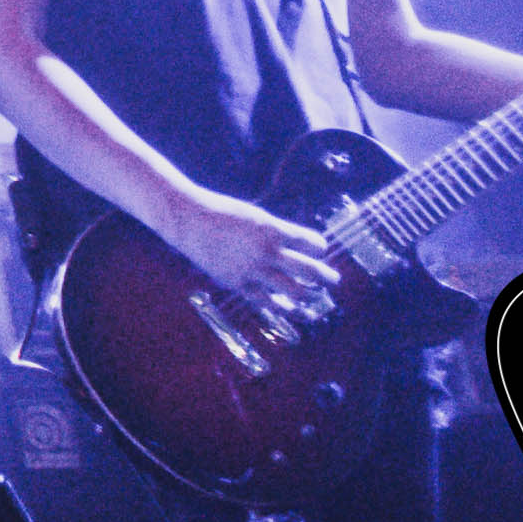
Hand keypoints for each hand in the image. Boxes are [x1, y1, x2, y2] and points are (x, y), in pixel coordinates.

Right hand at [168, 193, 348, 319]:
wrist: (188, 219)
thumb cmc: (222, 213)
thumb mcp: (255, 215)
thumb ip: (276, 232)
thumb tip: (299, 247)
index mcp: (273, 229)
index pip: (312, 243)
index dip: (320, 247)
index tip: (320, 250)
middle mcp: (267, 251)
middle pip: (310, 270)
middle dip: (326, 277)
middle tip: (334, 280)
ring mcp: (253, 269)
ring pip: (294, 291)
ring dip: (309, 296)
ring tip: (314, 297)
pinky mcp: (238, 283)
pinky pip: (267, 301)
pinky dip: (281, 306)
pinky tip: (289, 308)